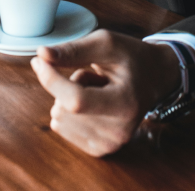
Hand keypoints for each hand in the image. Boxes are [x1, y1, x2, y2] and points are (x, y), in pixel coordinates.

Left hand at [30, 30, 180, 156]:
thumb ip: (74, 50)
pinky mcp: (99, 150)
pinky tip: (94, 103)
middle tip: (96, 78)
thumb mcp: (107, 44)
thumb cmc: (132, 58)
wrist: (155, 78)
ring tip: (97, 90)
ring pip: (59, 118)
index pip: (76, 100)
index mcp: (126, 104)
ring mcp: (110, 144)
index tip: (39, 61)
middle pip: (63, 109)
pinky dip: (70, 112)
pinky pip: (61, 128)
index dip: (51, 80)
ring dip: (70, 98)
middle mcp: (119, 131)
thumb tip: (42, 55)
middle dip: (69, 85)